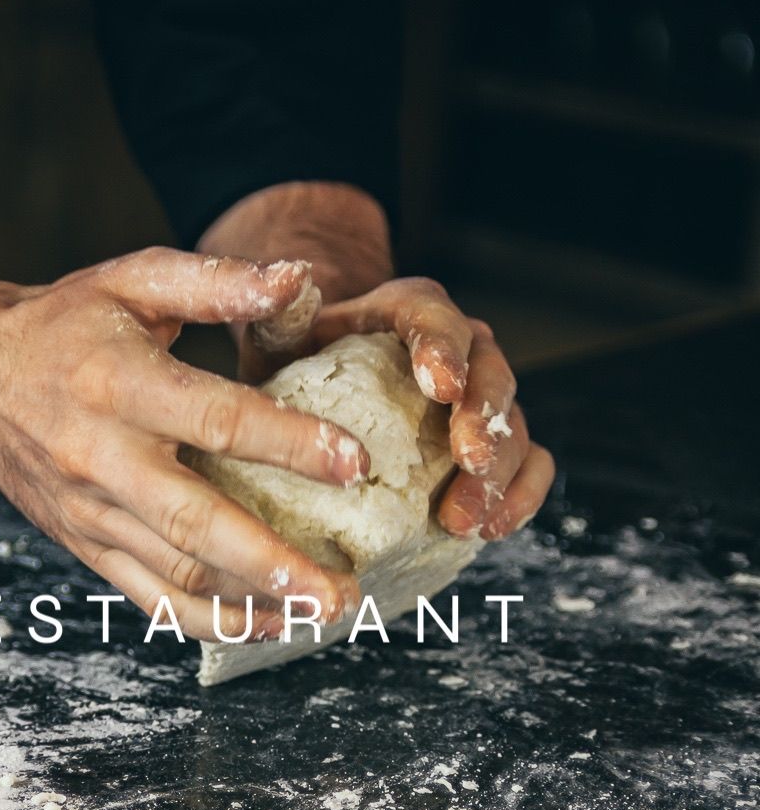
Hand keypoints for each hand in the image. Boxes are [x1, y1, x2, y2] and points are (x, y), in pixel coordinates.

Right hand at [0, 247, 366, 638]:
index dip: (290, 445)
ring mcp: (92, 513)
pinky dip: (210, 622)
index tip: (355, 464)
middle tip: (340, 591)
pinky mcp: (86, 546)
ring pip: (178, 575)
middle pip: (197, 523)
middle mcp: (103, 457)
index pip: (216, 422)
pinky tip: (266, 626)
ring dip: (253, 603)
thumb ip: (215, 281)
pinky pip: (150, 599)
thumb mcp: (131, 280)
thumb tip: (300, 278)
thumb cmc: (63, 325)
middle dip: (273, 564)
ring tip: (320, 614)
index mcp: (119, 385)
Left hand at [307, 279, 554, 540]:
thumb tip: (294, 281)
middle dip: (484, 421)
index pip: (436, 318)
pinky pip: (530, 464)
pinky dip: (520, 495)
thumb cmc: (301, 364)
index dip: (444, 350)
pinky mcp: (497, 444)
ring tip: (466, 520)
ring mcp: (484, 398)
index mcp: (412, 312)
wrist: (324, 395)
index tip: (441, 387)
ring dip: (499, 473)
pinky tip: (492, 529)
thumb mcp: (280, 339)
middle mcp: (462, 348)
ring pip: (515, 425)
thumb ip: (281, 314)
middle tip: (468, 461)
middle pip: (489, 376)